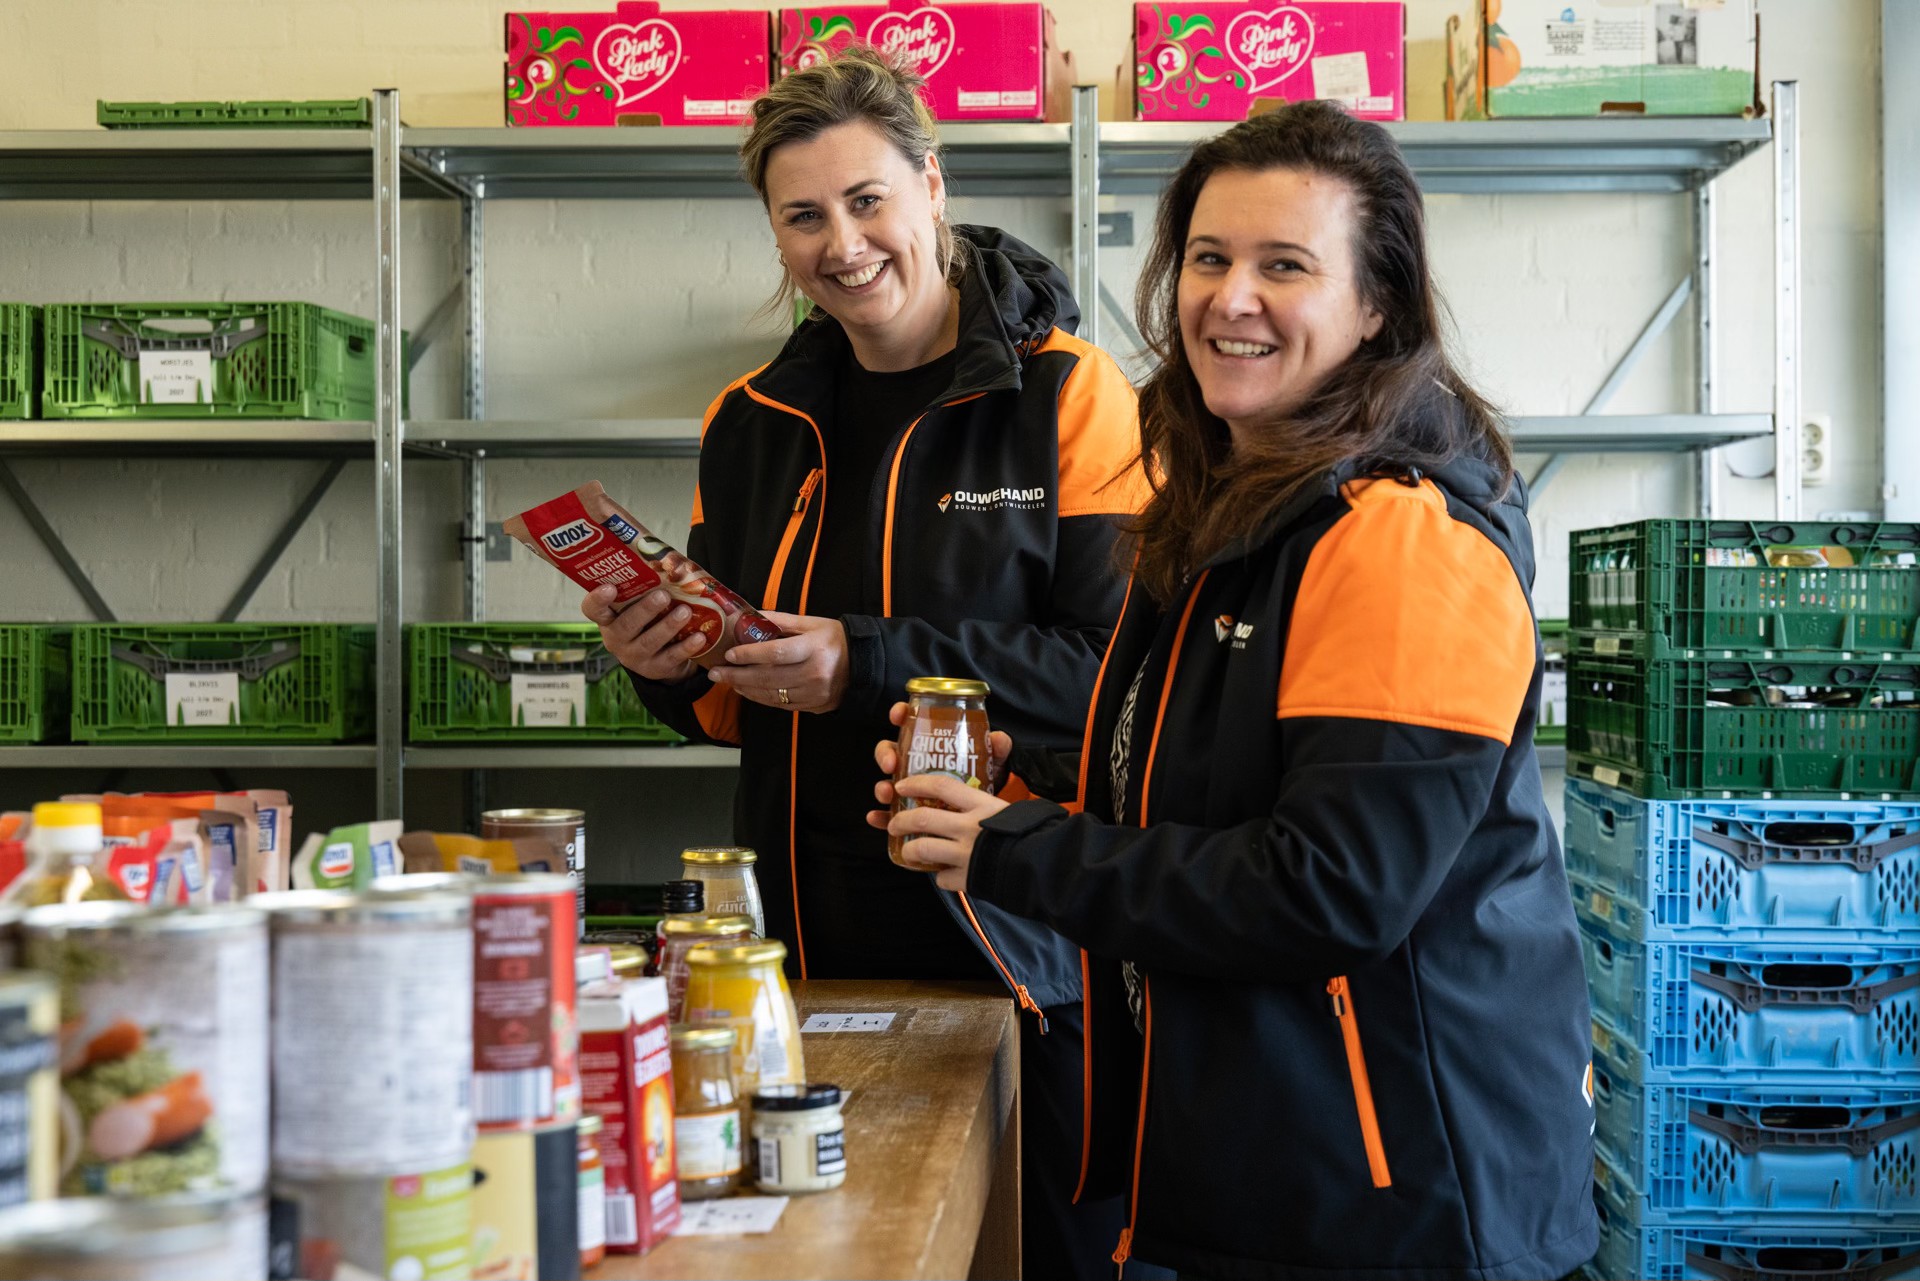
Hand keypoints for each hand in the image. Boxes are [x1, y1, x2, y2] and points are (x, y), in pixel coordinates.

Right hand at [583, 582, 707, 682]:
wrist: (658, 658)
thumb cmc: (648, 620)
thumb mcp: (640, 604)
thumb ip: (647, 586)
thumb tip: (672, 559)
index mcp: (608, 619)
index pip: (592, 609)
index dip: (597, 599)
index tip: (609, 587)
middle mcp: (616, 639)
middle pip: (625, 626)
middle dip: (644, 610)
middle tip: (663, 596)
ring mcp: (634, 657)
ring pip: (648, 642)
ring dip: (668, 626)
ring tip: (685, 611)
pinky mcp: (655, 669)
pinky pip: (670, 658)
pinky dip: (686, 647)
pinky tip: (699, 637)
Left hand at [710, 611, 849, 711]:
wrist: (863, 664)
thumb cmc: (835, 640)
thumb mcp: (811, 623)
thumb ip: (781, 621)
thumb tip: (751, 616)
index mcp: (814, 649)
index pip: (775, 654)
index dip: (749, 655)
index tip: (729, 654)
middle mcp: (813, 674)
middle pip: (767, 678)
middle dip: (737, 676)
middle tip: (716, 673)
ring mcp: (813, 694)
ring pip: (771, 694)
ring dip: (745, 688)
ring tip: (727, 681)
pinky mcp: (813, 706)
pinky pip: (780, 704)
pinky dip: (760, 697)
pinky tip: (747, 690)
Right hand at [867, 701, 1013, 891]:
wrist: (987, 813)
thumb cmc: (985, 780)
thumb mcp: (993, 763)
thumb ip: (998, 750)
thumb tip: (998, 739)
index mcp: (931, 743)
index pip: (911, 721)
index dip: (900, 714)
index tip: (898, 714)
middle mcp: (915, 762)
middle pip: (890, 750)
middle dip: (885, 754)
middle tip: (891, 763)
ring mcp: (909, 787)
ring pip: (886, 781)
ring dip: (881, 785)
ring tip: (887, 793)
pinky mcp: (907, 811)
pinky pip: (888, 812)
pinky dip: (879, 815)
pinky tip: (876, 818)